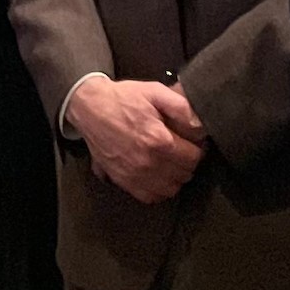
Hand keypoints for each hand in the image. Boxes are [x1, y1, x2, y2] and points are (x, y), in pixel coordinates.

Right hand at [66, 75, 204, 204]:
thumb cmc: (124, 98)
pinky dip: (158, 190)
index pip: (194, 157)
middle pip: (184, 174)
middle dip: (188, 163)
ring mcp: (134, 174)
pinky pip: (150, 197)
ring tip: (171, 163)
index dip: (198, 149)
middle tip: (183, 151)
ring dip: (175, 178)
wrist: (90, 108)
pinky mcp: (122, 180)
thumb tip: (199, 125)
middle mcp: (148, 162)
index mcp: (159, 140)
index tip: (194, 142)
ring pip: (170, 189)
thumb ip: (180, 107)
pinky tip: (158, 176)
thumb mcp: (155, 91)